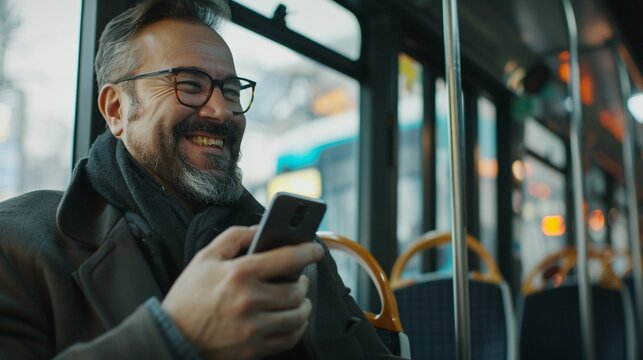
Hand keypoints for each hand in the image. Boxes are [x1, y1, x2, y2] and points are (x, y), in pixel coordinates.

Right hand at [162, 226, 323, 359]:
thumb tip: (258, 229)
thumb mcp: (204, 258)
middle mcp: (249, 300)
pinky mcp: (254, 349)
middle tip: (300, 279)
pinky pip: (289, 338)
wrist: (171, 337)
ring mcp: (253, 328)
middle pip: (296, 290)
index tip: (315, 250)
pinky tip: (292, 320)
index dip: (308, 251)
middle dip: (304, 282)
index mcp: (239, 274)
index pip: (286, 258)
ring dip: (304, 306)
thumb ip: (233, 237)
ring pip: (297, 315)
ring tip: (298, 299)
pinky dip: (297, 328)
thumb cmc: (188, 297)